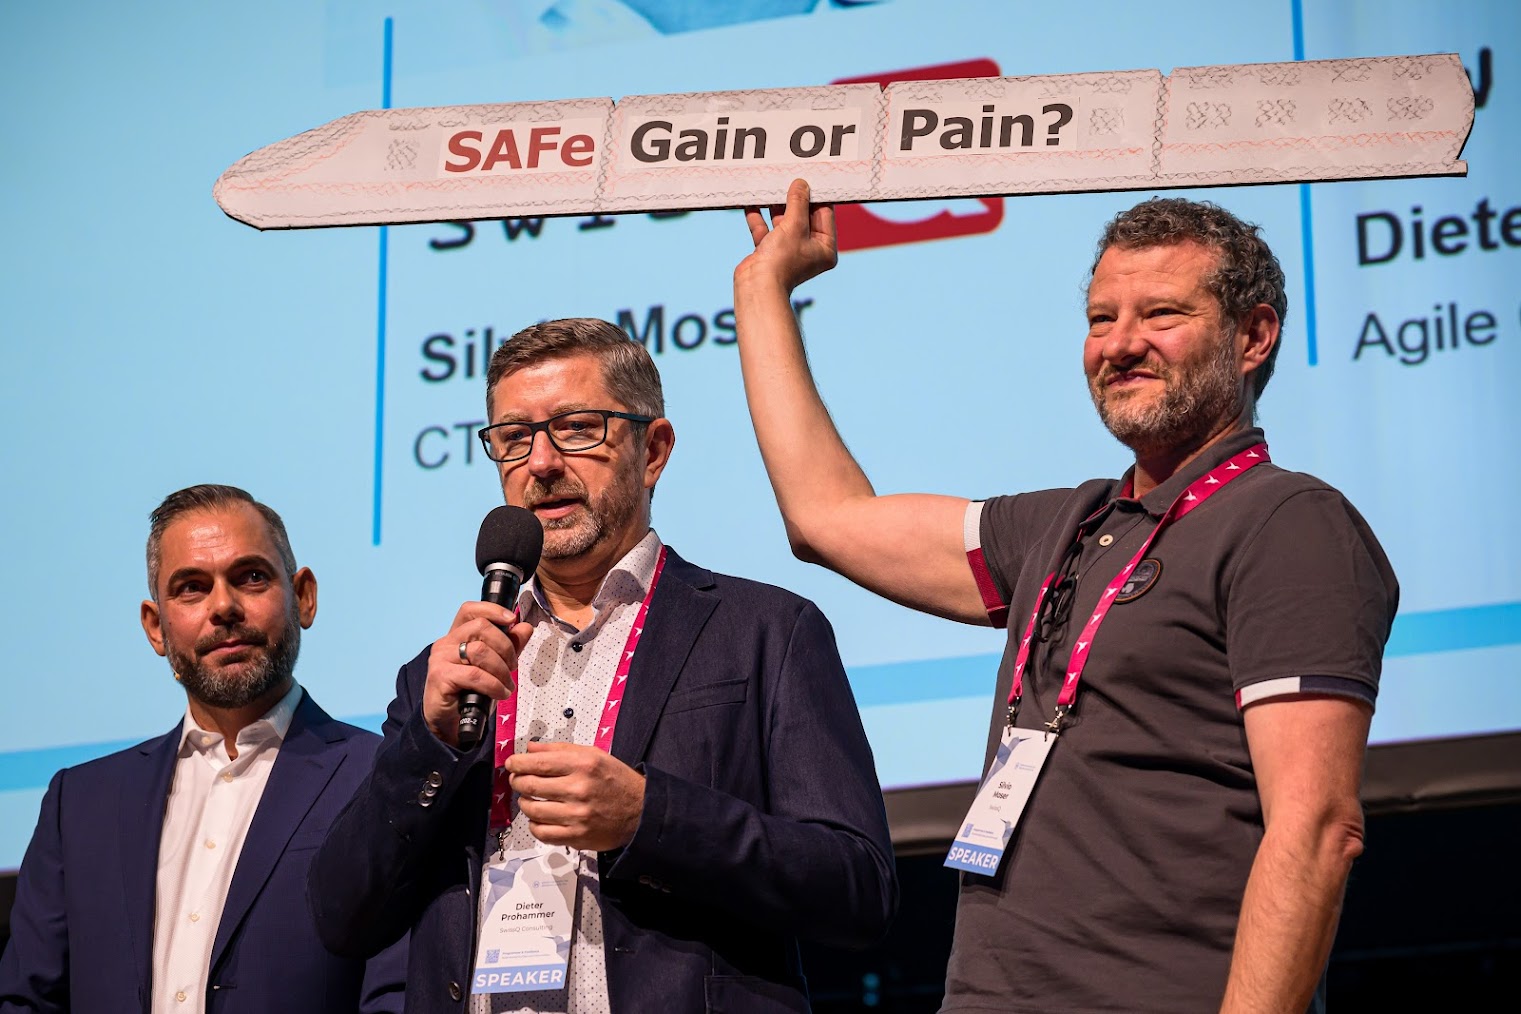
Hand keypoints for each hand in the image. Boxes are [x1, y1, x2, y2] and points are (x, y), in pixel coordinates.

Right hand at [423, 602, 533, 746]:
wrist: (450, 723)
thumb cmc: (471, 692)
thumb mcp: (495, 667)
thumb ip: (510, 646)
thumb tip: (525, 627)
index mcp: (457, 636)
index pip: (470, 609)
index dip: (492, 610)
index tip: (512, 620)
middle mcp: (446, 643)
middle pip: (480, 627)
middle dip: (505, 646)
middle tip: (512, 667)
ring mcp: (440, 658)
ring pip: (479, 651)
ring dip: (501, 670)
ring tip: (507, 685)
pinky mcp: (440, 676)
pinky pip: (475, 675)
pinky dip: (494, 685)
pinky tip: (500, 694)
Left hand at [506, 741, 644, 851]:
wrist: (640, 811)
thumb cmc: (616, 781)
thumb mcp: (594, 755)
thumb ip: (560, 750)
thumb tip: (530, 748)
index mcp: (583, 764)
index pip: (538, 762)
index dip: (518, 763)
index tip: (511, 763)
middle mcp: (579, 789)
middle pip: (530, 785)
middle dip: (516, 781)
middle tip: (516, 780)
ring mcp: (577, 815)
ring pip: (532, 810)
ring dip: (524, 802)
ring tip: (528, 798)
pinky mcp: (576, 836)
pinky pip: (542, 832)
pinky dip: (534, 824)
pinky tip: (539, 818)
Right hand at [737, 178, 837, 292]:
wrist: (757, 287)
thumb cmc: (782, 261)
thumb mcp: (794, 225)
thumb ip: (798, 202)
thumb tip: (801, 184)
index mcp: (825, 248)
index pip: (824, 214)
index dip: (817, 195)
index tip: (810, 176)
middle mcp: (808, 250)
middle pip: (803, 216)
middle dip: (793, 198)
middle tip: (788, 177)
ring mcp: (788, 251)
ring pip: (783, 222)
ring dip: (775, 206)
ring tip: (770, 186)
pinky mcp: (769, 252)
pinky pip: (765, 230)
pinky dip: (759, 217)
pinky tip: (752, 202)